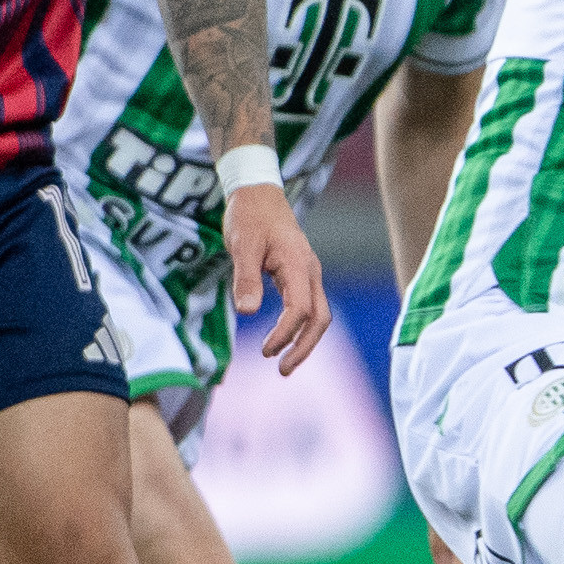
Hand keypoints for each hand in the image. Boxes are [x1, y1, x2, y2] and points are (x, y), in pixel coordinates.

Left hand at [223, 182, 330, 374]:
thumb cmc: (249, 216)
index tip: (265, 351)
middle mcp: (310, 271)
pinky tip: (284, 338)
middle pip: (320, 318)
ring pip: (318, 315)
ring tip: (284, 363)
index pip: (301, 309)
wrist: (258, 193)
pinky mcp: (301, 274)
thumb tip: (247, 312)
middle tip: (283, 371)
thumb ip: (246, 278)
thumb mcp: (242, 245)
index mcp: (297, 265)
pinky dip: (300, 328)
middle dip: (305, 347)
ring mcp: (308, 273)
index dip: (285, 333)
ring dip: (304, 341)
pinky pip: (309, 306)